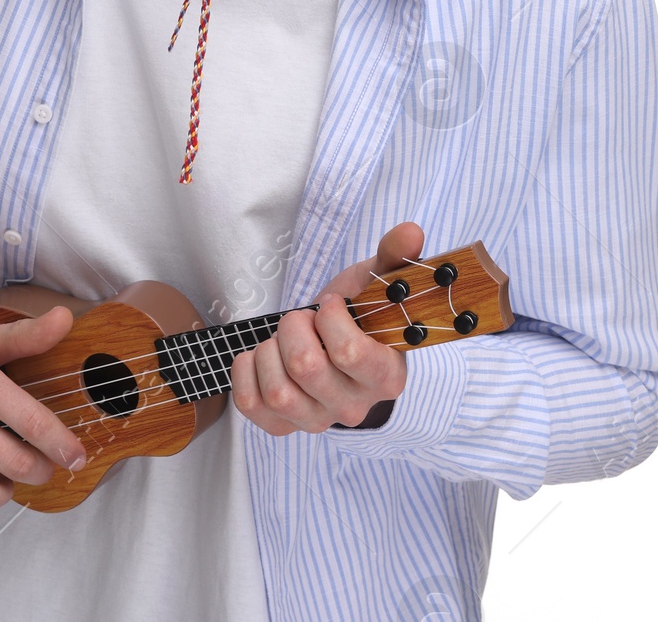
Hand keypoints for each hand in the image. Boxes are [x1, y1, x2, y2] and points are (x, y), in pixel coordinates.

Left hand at [230, 221, 422, 435]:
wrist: (334, 345)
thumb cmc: (357, 314)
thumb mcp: (376, 283)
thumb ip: (394, 258)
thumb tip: (411, 231)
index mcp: (386, 376)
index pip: (348, 352)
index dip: (330, 318)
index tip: (330, 304)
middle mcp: (355, 407)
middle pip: (306, 367)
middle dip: (294, 327)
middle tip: (303, 319)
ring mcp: (318, 421)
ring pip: (278, 392)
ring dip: (270, 351)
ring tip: (283, 339)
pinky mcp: (284, 426)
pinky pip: (252, 407)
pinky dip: (246, 374)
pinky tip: (259, 355)